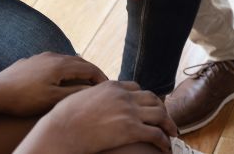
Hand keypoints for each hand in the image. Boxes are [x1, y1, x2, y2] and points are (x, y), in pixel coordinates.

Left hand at [0, 52, 107, 117]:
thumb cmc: (24, 98)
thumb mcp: (52, 99)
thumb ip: (74, 93)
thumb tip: (92, 89)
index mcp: (60, 65)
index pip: (89, 68)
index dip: (101, 77)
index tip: (108, 86)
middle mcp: (52, 56)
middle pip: (79, 61)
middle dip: (91, 72)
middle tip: (100, 83)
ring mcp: (40, 57)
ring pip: (66, 61)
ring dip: (77, 70)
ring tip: (83, 81)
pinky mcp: (30, 62)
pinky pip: (53, 63)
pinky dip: (63, 70)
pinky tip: (59, 78)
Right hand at [18, 81, 176, 153]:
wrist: (61, 131)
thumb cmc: (63, 118)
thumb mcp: (80, 96)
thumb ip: (92, 94)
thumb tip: (89, 97)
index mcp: (111, 86)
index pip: (136, 88)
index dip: (145, 98)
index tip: (149, 107)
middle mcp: (123, 96)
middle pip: (152, 99)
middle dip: (162, 109)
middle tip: (166, 120)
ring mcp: (128, 112)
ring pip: (159, 114)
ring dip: (168, 125)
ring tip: (172, 133)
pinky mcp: (131, 129)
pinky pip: (155, 134)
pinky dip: (164, 140)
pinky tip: (165, 146)